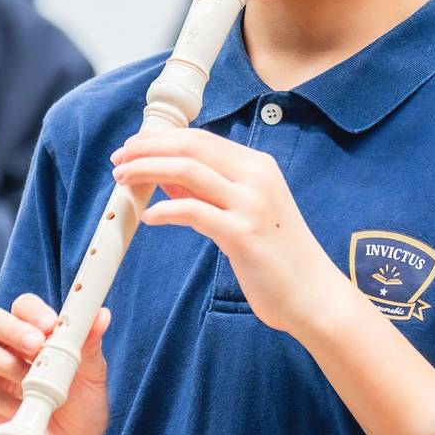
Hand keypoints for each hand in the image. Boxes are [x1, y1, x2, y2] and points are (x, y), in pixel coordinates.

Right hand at [0, 294, 108, 434]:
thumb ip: (89, 347)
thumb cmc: (79, 417)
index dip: (32, 310)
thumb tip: (101, 314)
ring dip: (5, 361)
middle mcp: (3, 351)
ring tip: (31, 382)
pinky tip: (19, 410)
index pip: (22, 308)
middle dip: (12, 328)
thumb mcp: (91, 381)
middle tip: (37, 345)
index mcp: (30, 338)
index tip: (52, 324)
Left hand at [110, 129, 351, 335]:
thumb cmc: (279, 256)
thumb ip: (210, 191)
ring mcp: (252, 204)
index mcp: (258, 166)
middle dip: (148, 148)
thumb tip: (167, 176)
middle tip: (119, 158)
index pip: (201, 139)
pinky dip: (166, 210)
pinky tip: (150, 217)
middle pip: (191, 146)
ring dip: (148, 170)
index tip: (134, 147)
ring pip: (188, 170)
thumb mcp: (247, 212)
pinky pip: (194, 212)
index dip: (161, 139)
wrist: (314, 295)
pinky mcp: (243, 234)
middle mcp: (256, 177)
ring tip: (124, 179)